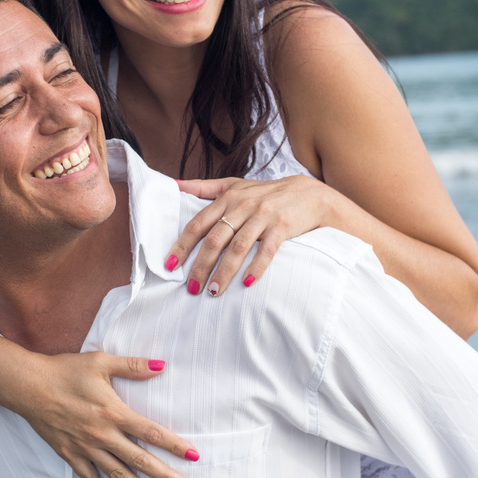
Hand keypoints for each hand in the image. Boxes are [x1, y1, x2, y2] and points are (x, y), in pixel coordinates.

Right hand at [16, 352, 198, 477]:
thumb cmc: (65, 370)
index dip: (174, 445)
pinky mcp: (69, 454)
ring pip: (117, 474)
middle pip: (139, 460)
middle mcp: (102, 435)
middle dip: (163, 475)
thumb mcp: (100, 362)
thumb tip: (161, 366)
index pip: (151, 432)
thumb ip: (133, 365)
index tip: (193, 455)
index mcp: (113, 412)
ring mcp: (85, 448)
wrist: (28, 386)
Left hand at [168, 174, 330, 295]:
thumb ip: (205, 187)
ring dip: (224, 272)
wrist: (307, 194)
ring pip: (238, 248)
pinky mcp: (282, 227)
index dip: (182, 245)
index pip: (198, 224)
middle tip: (191, 288)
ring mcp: (263, 216)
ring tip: (214, 291)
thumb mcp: (235, 185)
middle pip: (215, 240)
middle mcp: (243, 206)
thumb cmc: (265, 193)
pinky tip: (246, 284)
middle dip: (201, 266)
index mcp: (227, 198)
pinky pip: (266, 250)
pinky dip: (256, 267)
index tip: (170, 265)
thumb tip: (175, 185)